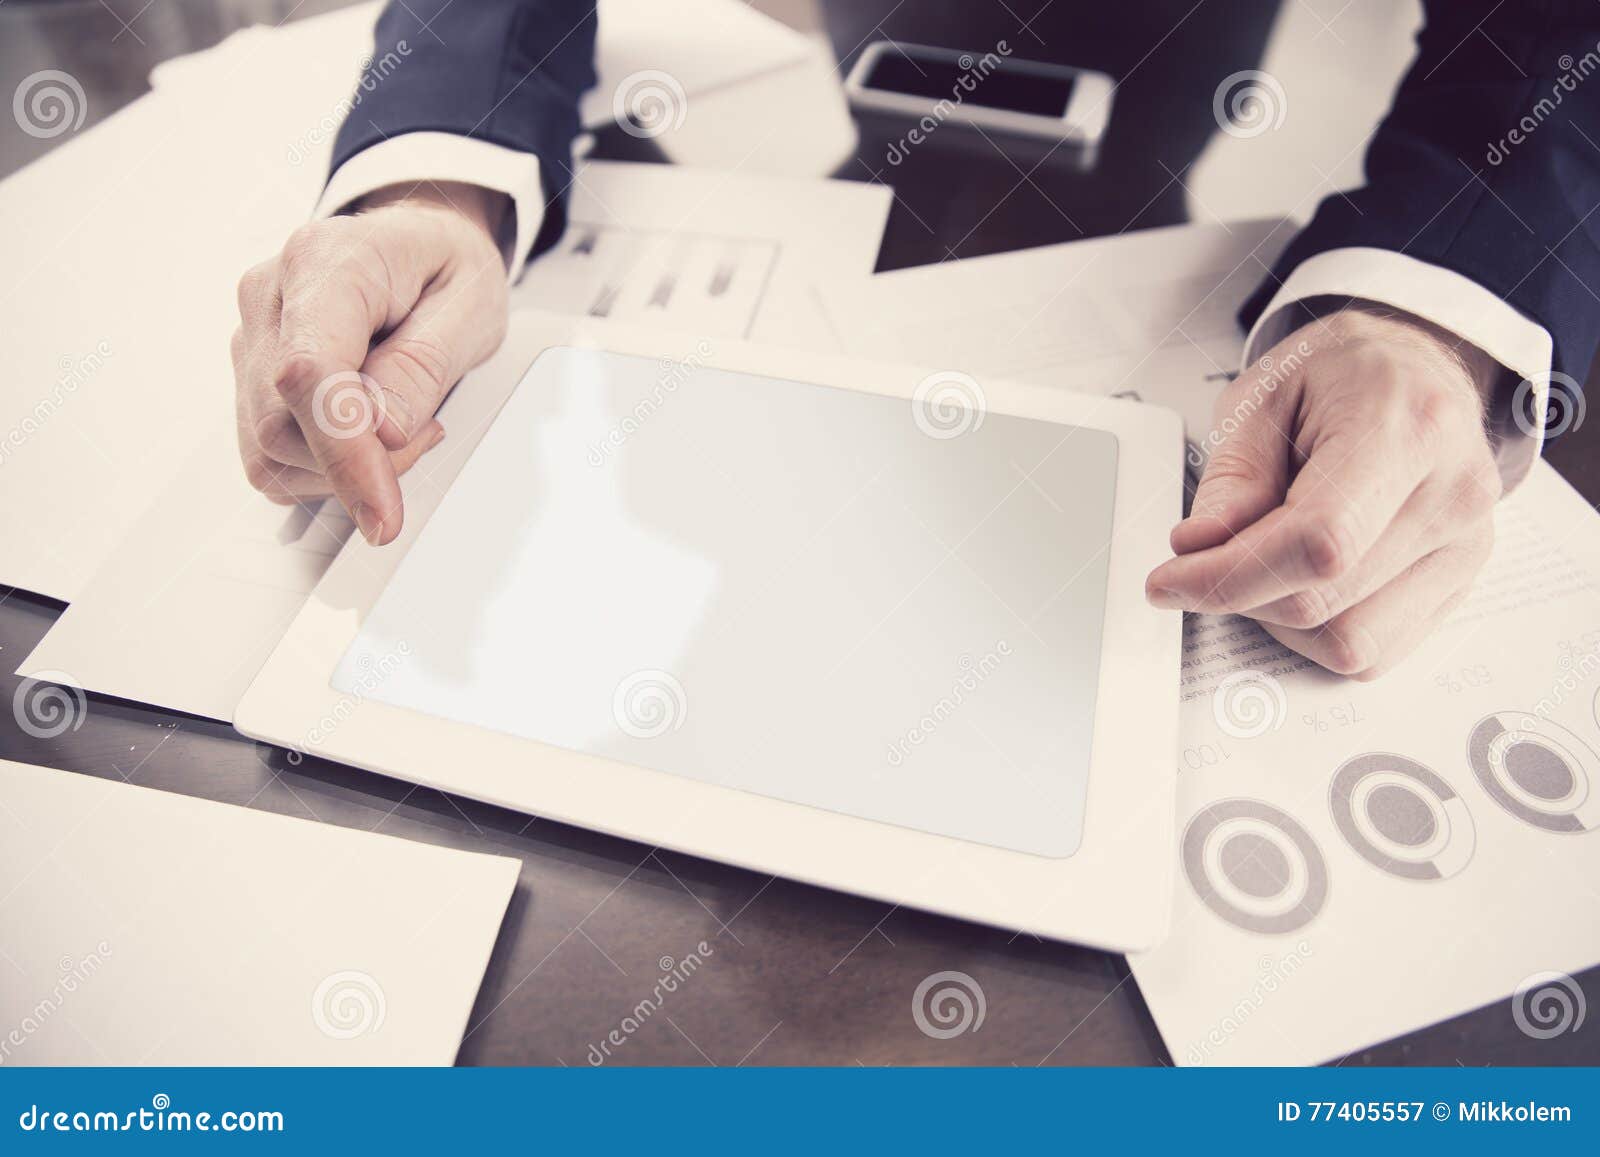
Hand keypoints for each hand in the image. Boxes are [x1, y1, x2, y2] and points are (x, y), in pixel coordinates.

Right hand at [233, 182, 510, 543]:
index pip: (308, 373)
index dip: (343, 453)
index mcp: (324, 262)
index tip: (381, 512)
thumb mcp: (472, 305)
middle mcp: (269, 297)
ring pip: (270, 450)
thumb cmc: (445, 267)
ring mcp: (251, 337)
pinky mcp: (251, 377)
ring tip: (402, 419)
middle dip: (361, 461)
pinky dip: (324, 466)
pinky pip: (272, 455)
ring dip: (344, 467)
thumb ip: (423, 366)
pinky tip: (366, 430)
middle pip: (280, 424)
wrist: (418, 246)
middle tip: (426, 430)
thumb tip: (381, 431)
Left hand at [1145, 304, 1502, 678]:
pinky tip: (1299, 580)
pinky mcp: (1458, 584)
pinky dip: (1316, 631)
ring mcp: (1465, 546)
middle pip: (1323, 600)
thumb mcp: (1263, 395)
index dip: (1231, 576)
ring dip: (1278, 619)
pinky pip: (1374, 651)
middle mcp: (1453, 494)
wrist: (1416, 369)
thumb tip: (1201, 549)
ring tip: (1263, 559)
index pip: (1318, 542)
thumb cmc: (1344, 374)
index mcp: (1409, 430)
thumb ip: (1232, 476)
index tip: (1171, 579)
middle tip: (1202, 560)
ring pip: (1347, 642)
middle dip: (1239, 592)